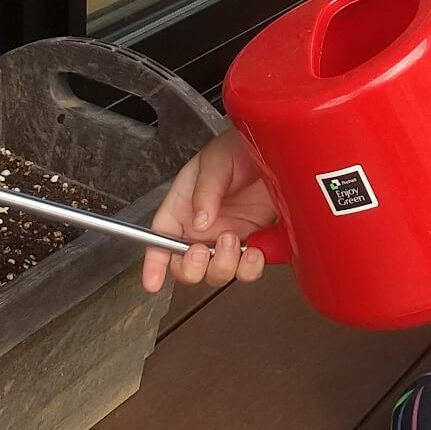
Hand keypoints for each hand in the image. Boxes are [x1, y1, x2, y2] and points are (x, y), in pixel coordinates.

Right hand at [142, 130, 273, 292]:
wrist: (278, 148)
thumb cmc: (238, 148)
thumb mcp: (216, 161)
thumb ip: (205, 190)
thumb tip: (199, 221)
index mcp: (182, 207)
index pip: (160, 239)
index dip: (154, 263)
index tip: (152, 281)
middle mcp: (202, 228)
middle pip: (186, 265)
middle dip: (193, 267)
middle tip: (203, 251)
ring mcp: (228, 238)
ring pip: (217, 272)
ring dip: (224, 266)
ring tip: (233, 242)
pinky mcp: (254, 243)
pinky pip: (248, 269)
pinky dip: (251, 268)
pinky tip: (255, 252)